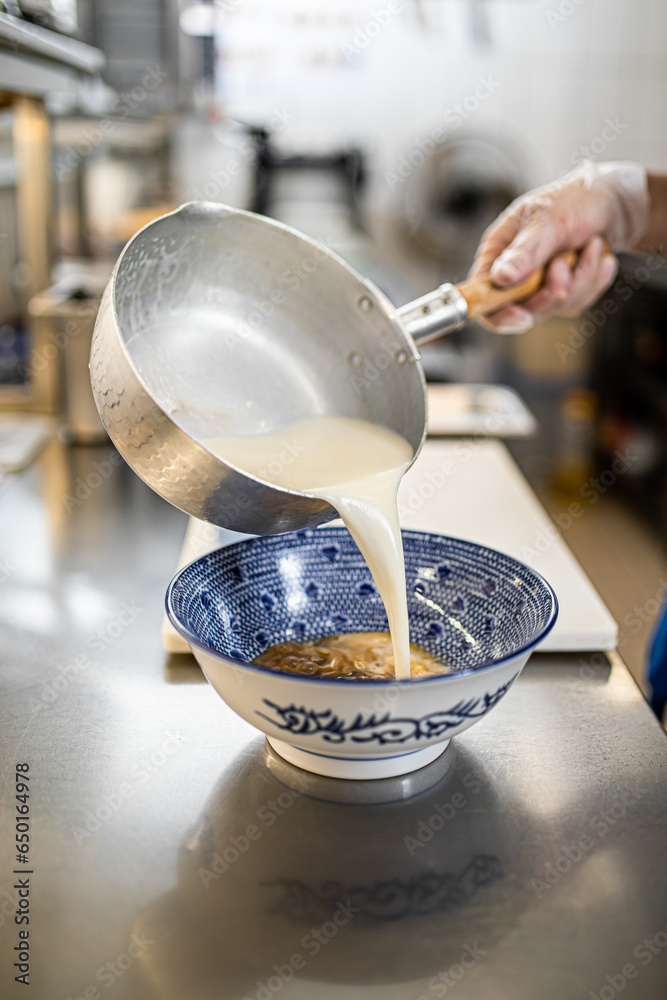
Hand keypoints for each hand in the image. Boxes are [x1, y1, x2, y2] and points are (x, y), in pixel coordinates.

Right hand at [468, 160, 648, 331]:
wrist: (612, 202)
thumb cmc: (575, 201)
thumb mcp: (549, 221)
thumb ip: (525, 251)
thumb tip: (500, 277)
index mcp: (499, 253)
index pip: (482, 296)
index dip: (498, 313)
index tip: (522, 315)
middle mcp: (515, 272)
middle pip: (522, 311)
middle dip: (551, 292)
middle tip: (566, 263)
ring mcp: (540, 285)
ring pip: (555, 307)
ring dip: (581, 278)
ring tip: (591, 245)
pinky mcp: (564, 292)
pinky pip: (577, 303)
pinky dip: (594, 279)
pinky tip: (598, 255)